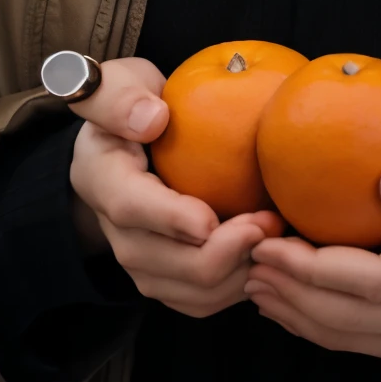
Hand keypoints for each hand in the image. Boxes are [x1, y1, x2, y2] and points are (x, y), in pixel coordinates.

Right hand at [67, 57, 281, 317]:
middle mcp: (117, 231)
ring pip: (192, 293)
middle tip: (272, 220)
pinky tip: (269, 255)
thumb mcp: (118, 81)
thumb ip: (122, 96)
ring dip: (240, 272)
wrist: (122, 141)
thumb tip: (153, 119)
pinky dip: (239, 285)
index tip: (211, 218)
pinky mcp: (166, 277)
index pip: (131, 208)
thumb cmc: (130, 103)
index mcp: (103, 178)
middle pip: (169, 264)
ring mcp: (141, 260)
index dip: (172, 218)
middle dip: (226, 251)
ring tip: (277, 236)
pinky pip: (203, 300)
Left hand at [245, 155, 380, 358]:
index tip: (275, 242)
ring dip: (295, 313)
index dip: (316, 268)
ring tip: (255, 281)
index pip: (372, 281)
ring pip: (347, 336)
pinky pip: (354, 341)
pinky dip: (312, 325)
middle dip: (294, 292)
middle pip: (351, 317)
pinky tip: (282, 302)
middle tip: (251, 261)